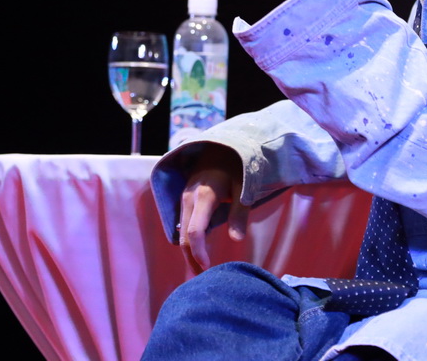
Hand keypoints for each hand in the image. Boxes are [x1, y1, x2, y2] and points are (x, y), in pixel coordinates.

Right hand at [178, 144, 248, 272]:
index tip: (208, 268)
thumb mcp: (244, 187)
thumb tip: (237, 240)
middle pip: (184, 237)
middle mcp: (189, 199)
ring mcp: (184, 199)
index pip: (195, 232)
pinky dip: (189, 241)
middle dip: (192, 259)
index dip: (199, 253)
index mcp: (204, 196)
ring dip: (189, 253)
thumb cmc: (236, 167)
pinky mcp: (185, 201)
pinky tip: (198, 253)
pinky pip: (183, 225)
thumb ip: (240, 213)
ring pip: (181, 233)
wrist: (220, 147)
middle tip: (204, 279)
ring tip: (201, 270)